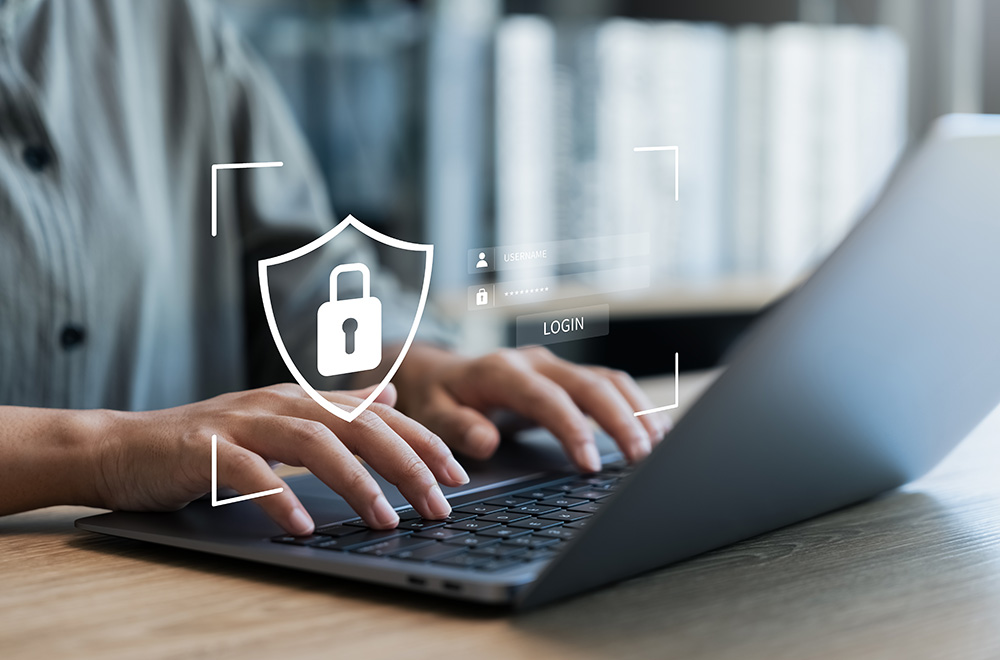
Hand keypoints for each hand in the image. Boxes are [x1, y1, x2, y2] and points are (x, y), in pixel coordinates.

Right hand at [89, 383, 467, 534]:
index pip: (377, 416)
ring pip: (313, 442)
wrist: (124, 447)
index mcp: (303, 400)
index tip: (459, 476)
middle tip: (438, 504)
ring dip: (355, 481)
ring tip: (384, 520)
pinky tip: (304, 526)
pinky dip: (279, 497)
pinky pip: (248, 471)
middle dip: (405, 463)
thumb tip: (389, 395)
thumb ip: (334, 409)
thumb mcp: (280, 421)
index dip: (422, 441)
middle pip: (357, 425)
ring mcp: (242, 422)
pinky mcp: (204, 449)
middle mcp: (279, 403)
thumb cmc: (208, 443)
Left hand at [392, 345, 671, 471]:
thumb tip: (486, 440)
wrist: (437, 373)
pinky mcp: (567, 377)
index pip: (546, 397)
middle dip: (620, 419)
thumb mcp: (431, 413)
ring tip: (658, 446)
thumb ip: (455, 426)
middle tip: (642, 458)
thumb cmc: (435, 397)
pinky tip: (654, 430)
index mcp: (500, 371)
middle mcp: (533, 362)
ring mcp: (554, 367)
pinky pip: (608, 384)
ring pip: (606, 380)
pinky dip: (634, 405)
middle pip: (588, 384)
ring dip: (636, 410)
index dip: (572, 428)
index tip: (591, 464)